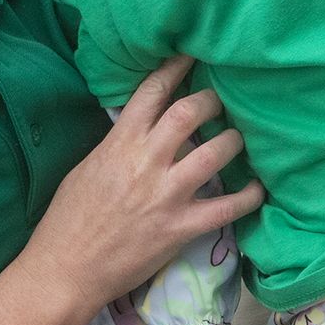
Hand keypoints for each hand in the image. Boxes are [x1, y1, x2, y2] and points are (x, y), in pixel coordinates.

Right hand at [31, 58, 262, 311]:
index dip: (174, 68)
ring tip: (238, 140)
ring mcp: (167, 194)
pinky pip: (228, 206)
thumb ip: (117, 145)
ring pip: (216, 152)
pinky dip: (249, 195)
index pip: (151, 92)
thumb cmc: (68, 220)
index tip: (191, 55)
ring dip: (233, 141)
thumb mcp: (86, 168)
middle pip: (190, 112)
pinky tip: (258, 188)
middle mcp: (147, 162)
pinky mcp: (182, 227)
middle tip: (220, 103)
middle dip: (211, 101)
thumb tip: (139, 129)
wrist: (66, 269)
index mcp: (119, 143)